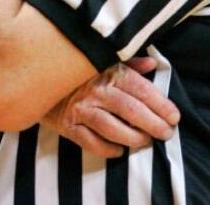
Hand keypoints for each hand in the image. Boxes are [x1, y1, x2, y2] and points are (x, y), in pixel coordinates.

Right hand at [41, 57, 179, 157]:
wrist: (35, 78)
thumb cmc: (76, 70)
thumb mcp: (101, 60)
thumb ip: (128, 63)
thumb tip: (151, 64)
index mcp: (108, 71)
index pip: (141, 89)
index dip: (161, 105)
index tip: (174, 117)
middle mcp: (95, 90)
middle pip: (131, 110)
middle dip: (154, 124)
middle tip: (166, 134)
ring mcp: (80, 109)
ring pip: (113, 129)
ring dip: (134, 139)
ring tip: (145, 141)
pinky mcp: (67, 126)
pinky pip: (92, 142)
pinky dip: (108, 149)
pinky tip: (119, 150)